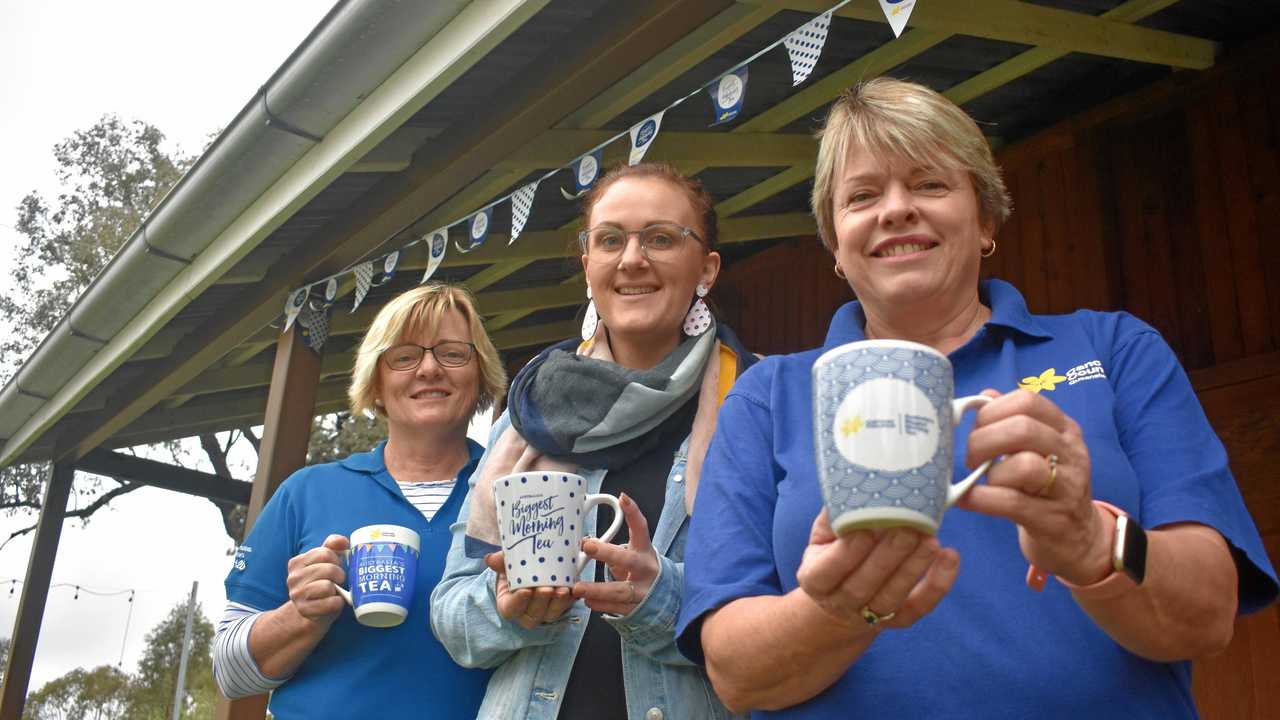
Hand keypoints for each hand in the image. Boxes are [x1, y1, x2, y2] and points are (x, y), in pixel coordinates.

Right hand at [285, 534, 348, 624]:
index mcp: (296, 562)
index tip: (335, 566)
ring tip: (334, 591)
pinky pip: (330, 603)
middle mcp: (293, 578)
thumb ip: (332, 546)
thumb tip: (343, 541)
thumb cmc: (322, 582)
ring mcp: (297, 595)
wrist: (312, 612)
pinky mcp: (305, 611)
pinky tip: (334, 602)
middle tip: (338, 580)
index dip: (336, 560)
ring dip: (337, 589)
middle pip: (328, 569)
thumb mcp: (325, 561)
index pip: (325, 553)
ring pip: (327, 586)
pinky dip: (337, 603)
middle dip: (339, 574)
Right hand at [484, 551, 574, 628]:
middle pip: (533, 614)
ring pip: (551, 614)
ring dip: (558, 603)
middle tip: (547, 588)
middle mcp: (526, 613)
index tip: (526, 590)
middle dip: (541, 602)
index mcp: (509, 605)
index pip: (511, 609)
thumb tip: (490, 559)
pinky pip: (566, 607)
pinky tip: (573, 589)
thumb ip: (500, 561)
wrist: (533, 568)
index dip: (518, 602)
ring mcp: (544, 612)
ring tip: (563, 589)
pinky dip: (570, 599)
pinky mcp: (560, 607)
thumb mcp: (506, 564)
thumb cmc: (515, 570)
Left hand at [573, 493, 658, 615]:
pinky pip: (616, 608)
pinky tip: (587, 601)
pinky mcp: (636, 609)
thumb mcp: (633, 555)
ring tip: (578, 588)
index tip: (623, 498)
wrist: (664, 597)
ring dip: (597, 589)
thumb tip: (583, 541)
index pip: (641, 528)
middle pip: (629, 560)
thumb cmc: (641, 570)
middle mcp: (646, 570)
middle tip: (588, 546)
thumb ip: (611, 548)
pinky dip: (600, 605)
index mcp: (644, 551)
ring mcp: (643, 591)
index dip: (633, 513)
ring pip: (621, 590)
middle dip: (608, 553)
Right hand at [796, 509, 957, 631]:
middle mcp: (841, 602)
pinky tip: (949, 557)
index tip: (865, 528)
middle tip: (907, 528)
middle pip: (864, 584)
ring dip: (914, 567)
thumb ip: (835, 516)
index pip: (829, 570)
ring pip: (893, 595)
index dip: (847, 551)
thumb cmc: (832, 556)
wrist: (840, 603)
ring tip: (930, 539)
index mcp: (816, 580)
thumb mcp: (822, 537)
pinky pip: (921, 607)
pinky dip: (938, 585)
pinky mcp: (900, 620)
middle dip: (888, 556)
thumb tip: (852, 481)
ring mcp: (871, 616)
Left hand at [958, 389, 1111, 584]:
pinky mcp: (1053, 520)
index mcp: (1064, 429)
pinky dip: (982, 499)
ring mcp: (1066, 487)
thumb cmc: (1046, 486)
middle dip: (984, 440)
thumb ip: (1011, 420)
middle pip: (1023, 429)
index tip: (976, 428)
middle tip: (972, 457)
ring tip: (980, 480)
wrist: (1079, 539)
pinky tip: (966, 499)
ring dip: (991, 472)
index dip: (992, 411)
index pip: (1028, 401)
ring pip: (1025, 465)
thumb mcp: (1035, 449)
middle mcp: (1071, 453)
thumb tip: (985, 395)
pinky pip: (1012, 503)